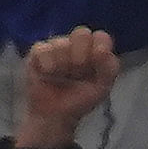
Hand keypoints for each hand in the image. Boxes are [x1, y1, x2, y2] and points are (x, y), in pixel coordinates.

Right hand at [13, 26, 120, 148]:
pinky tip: (48, 74)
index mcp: (94, 50)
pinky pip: (43, 49)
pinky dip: (47, 63)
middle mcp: (76, 44)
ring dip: (63, 65)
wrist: (56, 115)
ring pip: (61, 43)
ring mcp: (57, 46)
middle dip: (81, 55)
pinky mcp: (38, 52)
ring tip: (61, 77)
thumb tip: (103, 50)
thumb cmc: (80, 99)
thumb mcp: (101, 87)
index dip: (100, 47)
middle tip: (77, 72)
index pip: (101, 37)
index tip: (96, 61)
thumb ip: (109, 68)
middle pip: (82, 33)